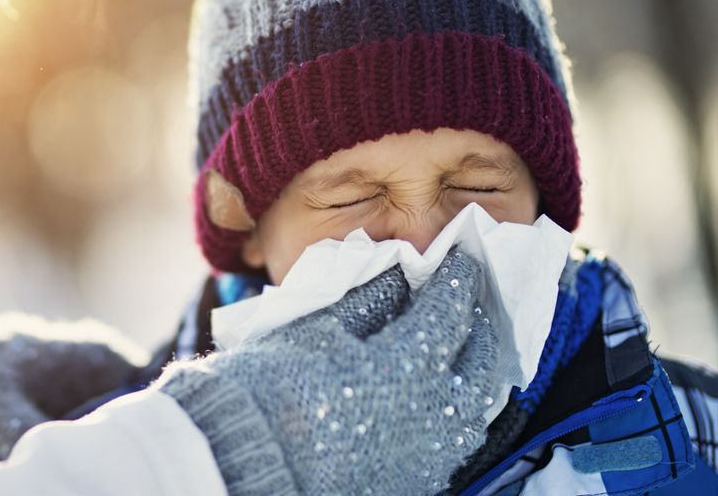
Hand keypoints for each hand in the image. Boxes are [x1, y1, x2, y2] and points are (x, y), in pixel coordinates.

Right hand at [157, 249, 501, 495]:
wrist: (250, 460)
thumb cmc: (275, 383)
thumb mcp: (320, 326)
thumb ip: (370, 296)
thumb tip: (401, 274)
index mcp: (412, 362)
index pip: (452, 306)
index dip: (458, 276)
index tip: (460, 256)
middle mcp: (436, 410)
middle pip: (481, 357)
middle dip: (477, 321)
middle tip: (465, 300)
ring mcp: (432, 452)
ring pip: (477, 403)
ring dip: (473, 369)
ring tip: (459, 349)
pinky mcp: (419, 478)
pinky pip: (456, 438)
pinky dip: (457, 408)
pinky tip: (439, 398)